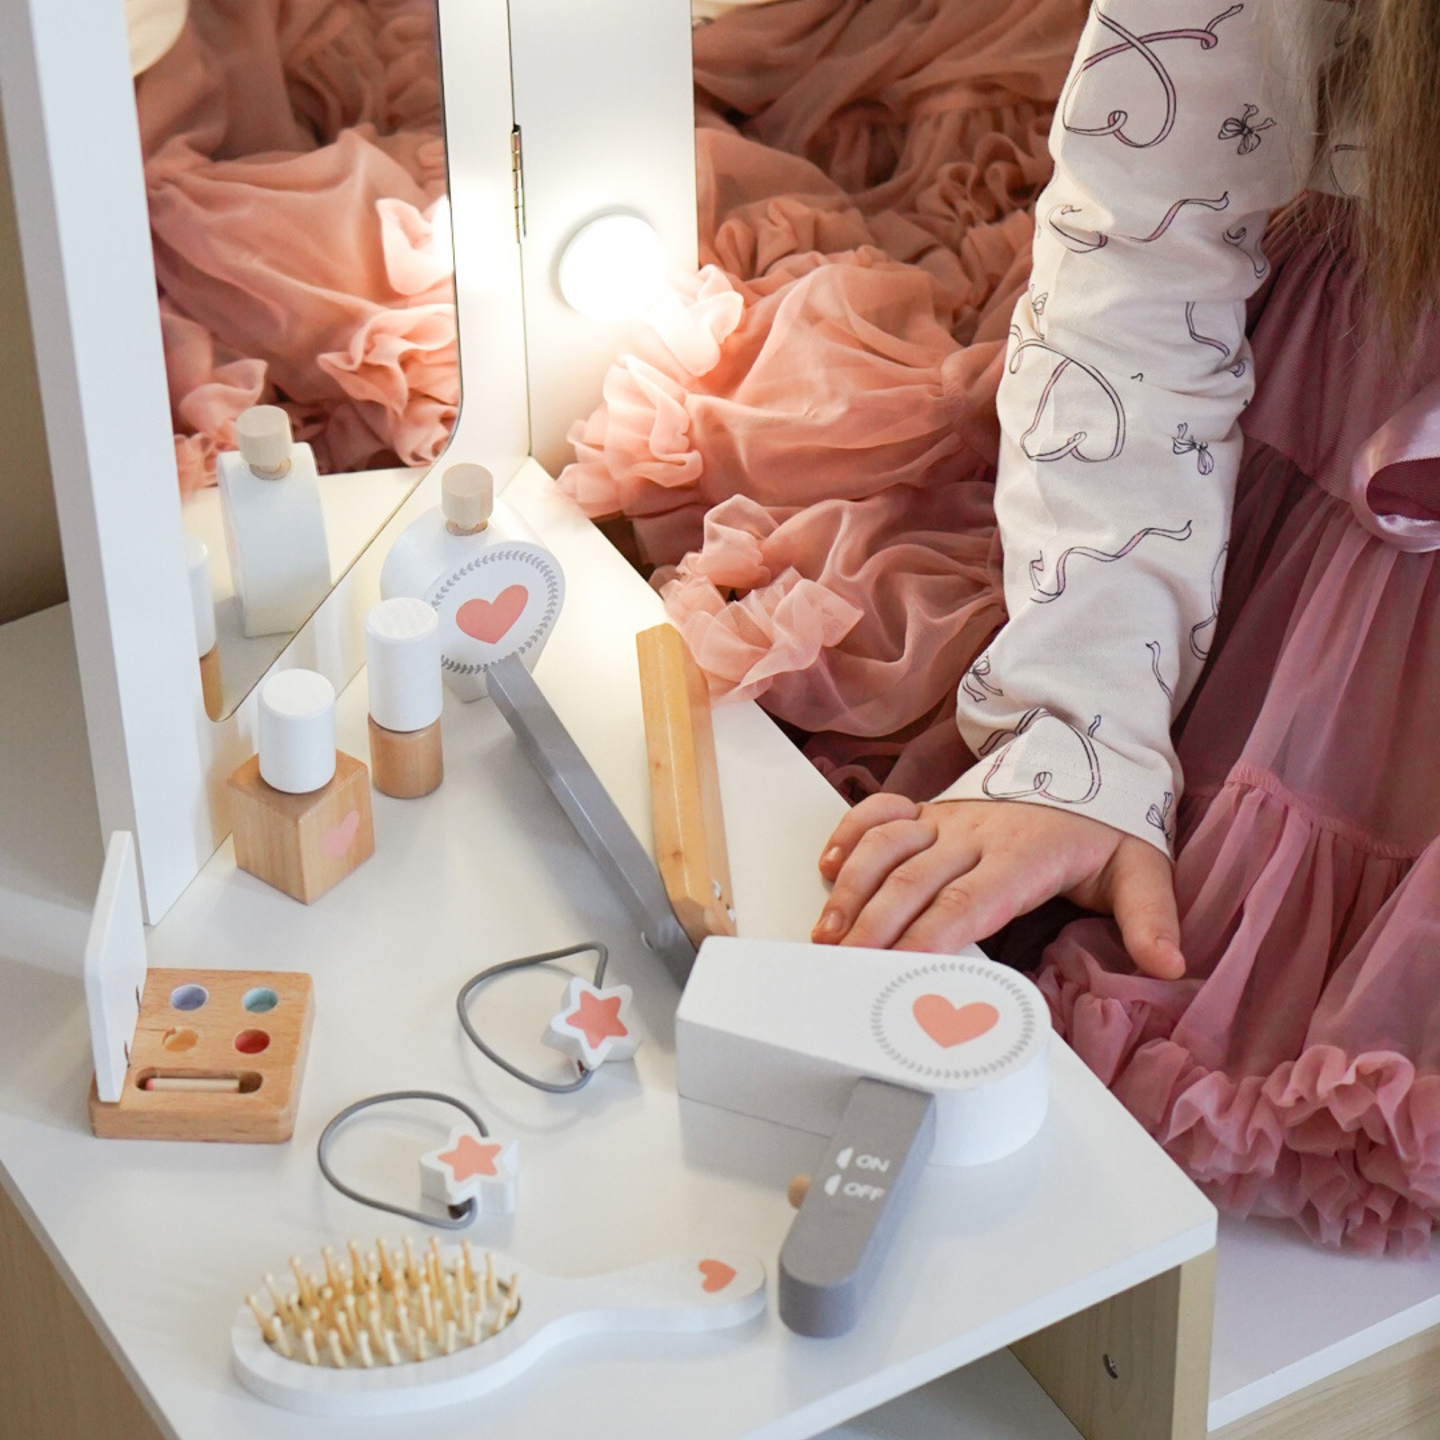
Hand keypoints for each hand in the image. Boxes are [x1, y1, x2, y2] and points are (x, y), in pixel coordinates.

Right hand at [811, 794, 1183, 978]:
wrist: (1084, 754)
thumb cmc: (1104, 824)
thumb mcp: (1141, 868)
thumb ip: (1151, 918)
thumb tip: (1168, 966)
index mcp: (1025, 855)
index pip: (970, 899)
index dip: (933, 932)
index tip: (902, 965)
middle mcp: (975, 834)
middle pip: (914, 881)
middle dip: (874, 925)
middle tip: (845, 966)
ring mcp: (945, 819)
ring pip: (886, 848)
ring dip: (851, 888)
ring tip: (826, 933)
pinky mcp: (927, 809)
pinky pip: (878, 813)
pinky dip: (848, 835)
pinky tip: (827, 867)